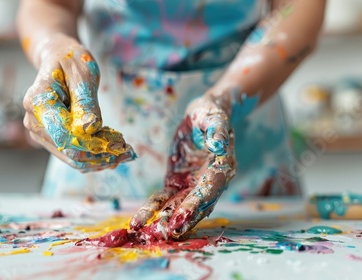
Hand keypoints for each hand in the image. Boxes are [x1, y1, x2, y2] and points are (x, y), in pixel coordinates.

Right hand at [23, 36, 135, 171]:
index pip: (65, 134)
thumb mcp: (83, 75)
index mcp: (38, 102)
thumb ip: (85, 102)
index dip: (94, 143)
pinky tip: (114, 155)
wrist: (58, 61)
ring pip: (72, 158)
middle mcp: (34, 121)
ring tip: (125, 154)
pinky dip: (94, 158)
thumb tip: (89, 129)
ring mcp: (40, 133)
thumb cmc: (71, 62)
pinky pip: (72, 155)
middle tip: (128, 151)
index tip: (120, 143)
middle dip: (101, 153)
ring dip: (100, 159)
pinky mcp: (50, 140)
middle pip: (69, 150)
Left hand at [130, 94, 235, 239]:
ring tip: (147, 233)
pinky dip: (153, 208)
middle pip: (195, 205)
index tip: (182, 217)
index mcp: (222, 168)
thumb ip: (217, 132)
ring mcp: (192, 184)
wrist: (202, 114)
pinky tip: (139, 221)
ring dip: (164, 219)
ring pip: (178, 206)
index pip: (209, 190)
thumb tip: (219, 144)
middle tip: (165, 234)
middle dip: (180, 220)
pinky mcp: (177, 182)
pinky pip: (164, 197)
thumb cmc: (211, 114)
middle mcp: (208, 182)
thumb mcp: (215, 118)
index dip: (196, 204)